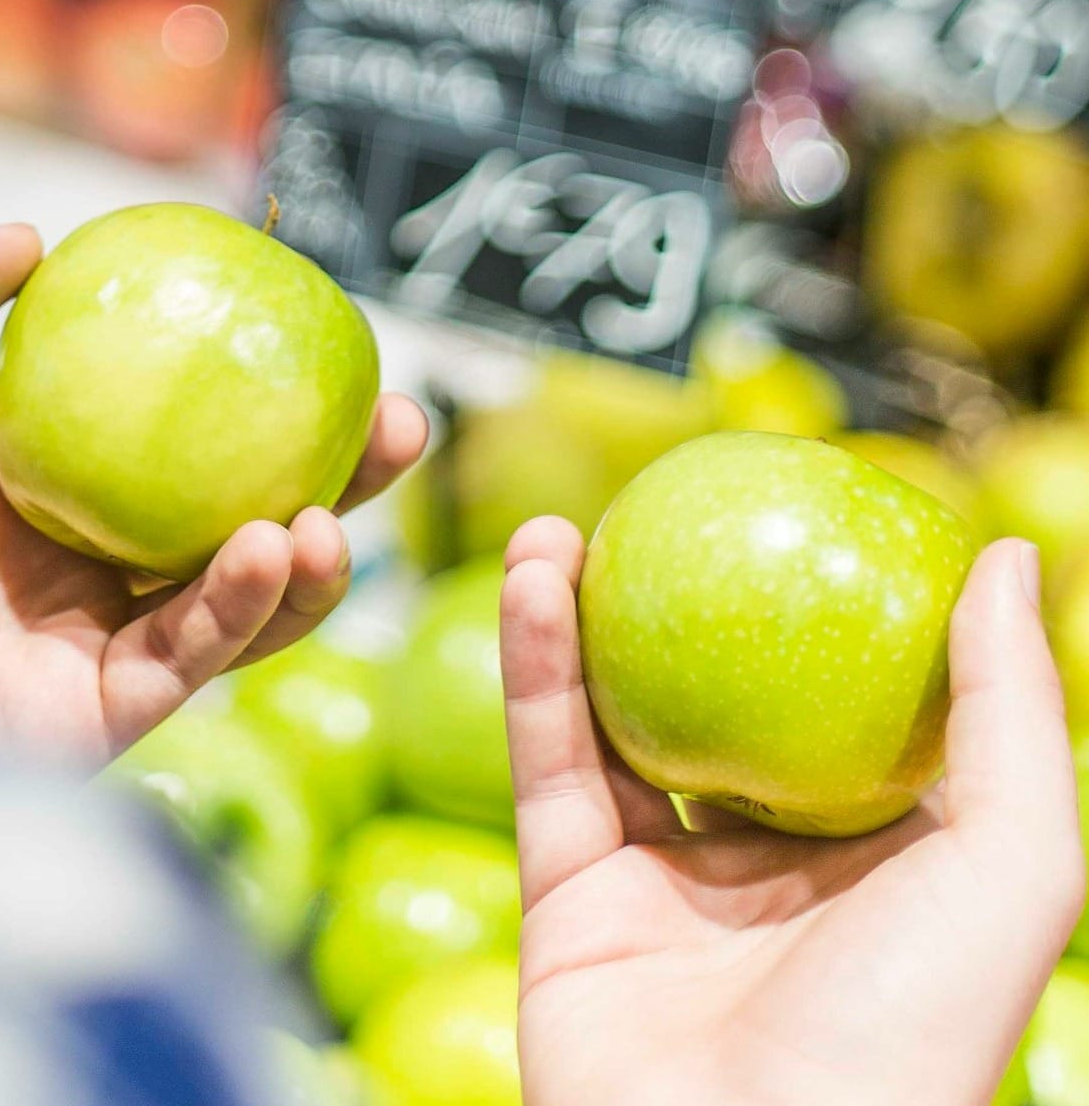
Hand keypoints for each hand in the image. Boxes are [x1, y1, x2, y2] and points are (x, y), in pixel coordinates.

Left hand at [0, 225, 426, 759]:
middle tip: (396, 420)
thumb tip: (32, 239)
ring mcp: (74, 645)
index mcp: (10, 483)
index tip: (311, 335)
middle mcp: (57, 566)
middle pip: (221, 513)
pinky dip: (242, 607)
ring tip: (343, 502)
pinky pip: (187, 659)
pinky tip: (274, 547)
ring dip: (307, 554)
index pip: (152, 430)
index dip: (236, 391)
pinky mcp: (82, 720)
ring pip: (229, 600)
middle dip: (320, 475)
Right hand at [501, 517, 1084, 1105]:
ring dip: (580, 620)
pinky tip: (534, 583)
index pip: (846, 709)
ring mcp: (662, 883)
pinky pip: (549, 764)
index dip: (818, 611)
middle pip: (715, 703)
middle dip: (678, 608)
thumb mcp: (1015, 864)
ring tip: (556, 529)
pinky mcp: (567, 899)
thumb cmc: (910, 1035)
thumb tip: (1009, 556)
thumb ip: (1013, 712)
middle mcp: (769, 867)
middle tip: (652, 514)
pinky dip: (532, 670)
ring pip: (612, 724)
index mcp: (881, 859)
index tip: (793, 513)